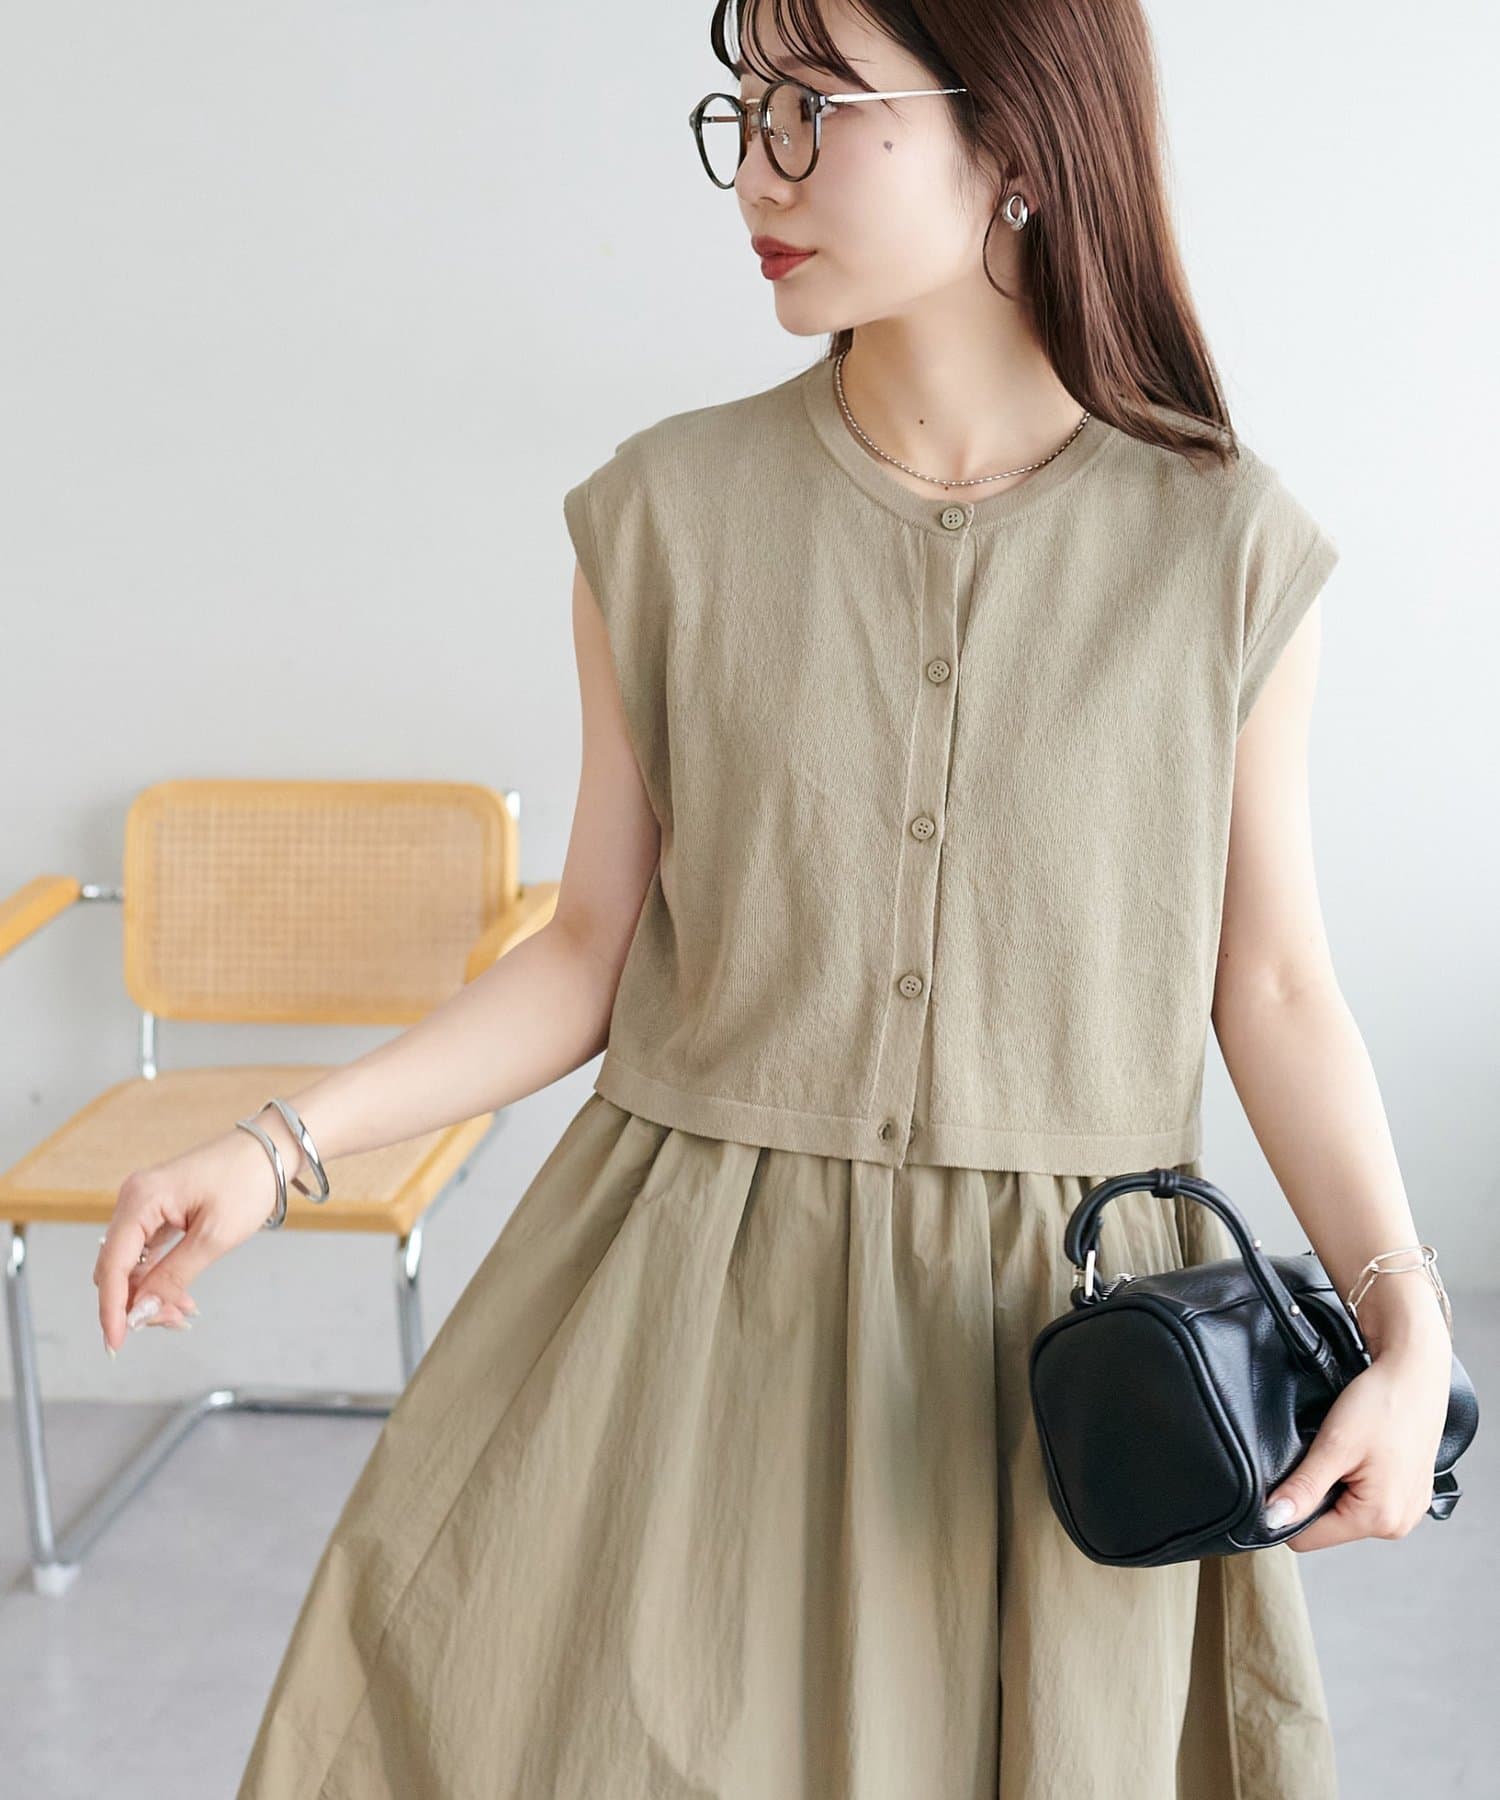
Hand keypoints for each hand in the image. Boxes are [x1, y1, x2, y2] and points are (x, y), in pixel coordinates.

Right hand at [93, 1119, 297, 1353]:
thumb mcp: (214, 1237)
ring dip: (152, 1292)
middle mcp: (135, 1199)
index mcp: (141, 1200)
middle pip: (118, 1268)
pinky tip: (181, 1296)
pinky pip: (148, 1252)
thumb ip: (173, 1277)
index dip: (112, 1309)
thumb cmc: (248, 1181)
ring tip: (184, 1312)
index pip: (112, 1266)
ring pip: (133, 1264)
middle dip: (137, 1302)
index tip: (116, 1344)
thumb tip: (140, 1312)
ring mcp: (145, 1204)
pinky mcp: (159, 1210)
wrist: (272, 1149)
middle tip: (174, 1322)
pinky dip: (161, 1276)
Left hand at [1262, 1320, 1453, 1550]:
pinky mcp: (1408, 1492)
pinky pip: (1366, 1497)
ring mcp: (1407, 1509)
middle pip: (1329, 1525)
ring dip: (1335, 1484)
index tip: (1287, 1478)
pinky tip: (1359, 1452)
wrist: (1415, 1371)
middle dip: (1315, 1494)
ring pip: (1346, 1510)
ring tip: (1344, 1451)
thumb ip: (1303, 1488)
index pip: (1309, 1538)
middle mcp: (1399, 1523)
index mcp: (1380, 1519)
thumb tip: (1273, 1519)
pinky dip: (1354, 1478)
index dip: (1287, 1511)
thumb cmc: (1383, 1402)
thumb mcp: (1334, 1445)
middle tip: (1322, 1455)